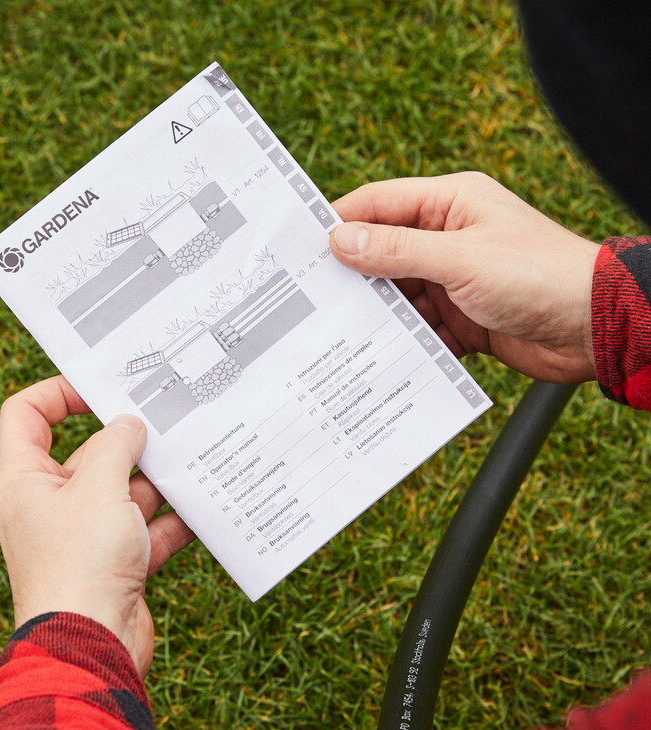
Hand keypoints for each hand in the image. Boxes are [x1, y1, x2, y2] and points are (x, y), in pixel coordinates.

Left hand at [0, 375, 193, 676]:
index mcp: (26, 480)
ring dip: (157, 482)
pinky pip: (146, 530)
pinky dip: (172, 521)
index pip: (27, 416)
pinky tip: (204, 506)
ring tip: (194, 457)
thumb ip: (115, 447)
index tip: (101, 388)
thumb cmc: (80, 565)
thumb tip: (129, 426)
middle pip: (88, 453)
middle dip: (128, 441)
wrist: (92, 649)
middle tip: (167, 420)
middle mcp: (51, 504)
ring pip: (124, 492)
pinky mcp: (115, 562)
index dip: (58, 392)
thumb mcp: (98, 488)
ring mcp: (84, 535)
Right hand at [329, 172, 600, 382]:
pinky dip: (405, 341)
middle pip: (383, 254)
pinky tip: (383, 356)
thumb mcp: (460, 258)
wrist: (595, 327)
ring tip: (343, 332)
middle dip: (355, 277)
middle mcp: (448, 238)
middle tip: (314, 298)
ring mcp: (454, 280)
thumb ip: (397, 250)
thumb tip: (341, 240)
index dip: (341, 223)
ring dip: (380, 315)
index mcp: (449, 204)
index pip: (380, 204)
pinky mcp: (462, 318)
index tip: (302, 248)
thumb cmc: (538, 275)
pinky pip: (420, 328)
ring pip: (399, 296)